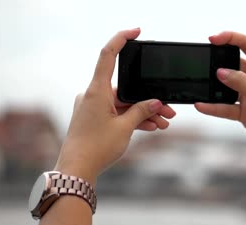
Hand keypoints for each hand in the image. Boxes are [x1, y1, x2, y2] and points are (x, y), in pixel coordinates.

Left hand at [54, 28, 175, 184]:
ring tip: (164, 123)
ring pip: (125, 104)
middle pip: (126, 89)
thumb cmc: (95, 148)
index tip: (136, 32)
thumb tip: (156, 102)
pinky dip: (133, 119)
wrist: (77, 170)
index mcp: (96, 91)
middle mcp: (93, 96)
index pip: (107, 56)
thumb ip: (142, 111)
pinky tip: (152, 127)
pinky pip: (118, 113)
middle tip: (168, 110)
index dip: (121, 40)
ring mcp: (94, 107)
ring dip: (144, 113)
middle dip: (149, 99)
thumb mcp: (125, 128)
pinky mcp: (95, 118)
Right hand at [195, 32, 245, 169]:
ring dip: (215, 87)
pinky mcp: (245, 112)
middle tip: (205, 64)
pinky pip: (226, 106)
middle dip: (220, 64)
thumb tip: (222, 72)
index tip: (214, 39)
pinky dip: (214, 106)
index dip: (231, 39)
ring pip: (229, 86)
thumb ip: (242, 83)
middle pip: (236, 65)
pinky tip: (202, 105)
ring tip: (202, 86)